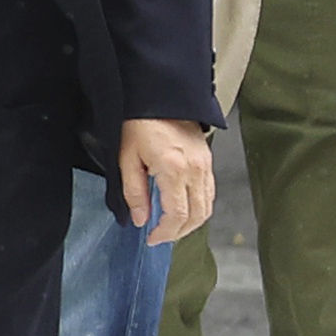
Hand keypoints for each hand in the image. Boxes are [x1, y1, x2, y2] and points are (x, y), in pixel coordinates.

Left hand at [117, 115, 215, 244]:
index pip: (177, 215)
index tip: (151, 238)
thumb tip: (141, 219)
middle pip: (197, 216)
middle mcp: (195, 170)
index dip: (165, 232)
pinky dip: (198, 207)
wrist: (159, 96)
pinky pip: (209, 192)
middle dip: (179, 232)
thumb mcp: (126, 157)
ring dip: (190, 222)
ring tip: (170, 226)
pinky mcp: (208, 161)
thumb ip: (134, 192)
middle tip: (160, 236)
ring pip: (207, 207)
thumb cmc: (138, 122)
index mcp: (173, 169)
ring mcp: (205, 165)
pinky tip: (182, 208)